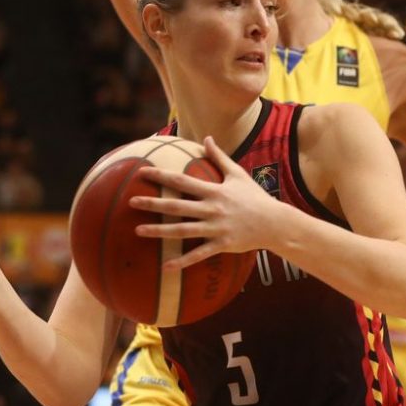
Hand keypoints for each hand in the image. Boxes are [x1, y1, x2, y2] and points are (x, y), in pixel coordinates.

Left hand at [129, 136, 284, 269]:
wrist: (274, 223)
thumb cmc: (255, 197)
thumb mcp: (238, 174)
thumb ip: (219, 157)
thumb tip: (206, 138)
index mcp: (214, 191)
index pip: (182, 181)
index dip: (162, 176)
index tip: (142, 172)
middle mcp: (212, 209)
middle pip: (177, 206)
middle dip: (153, 204)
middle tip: (131, 203)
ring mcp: (216, 228)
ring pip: (182, 231)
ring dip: (159, 231)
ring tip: (138, 231)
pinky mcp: (221, 244)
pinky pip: (198, 255)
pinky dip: (182, 262)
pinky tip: (165, 267)